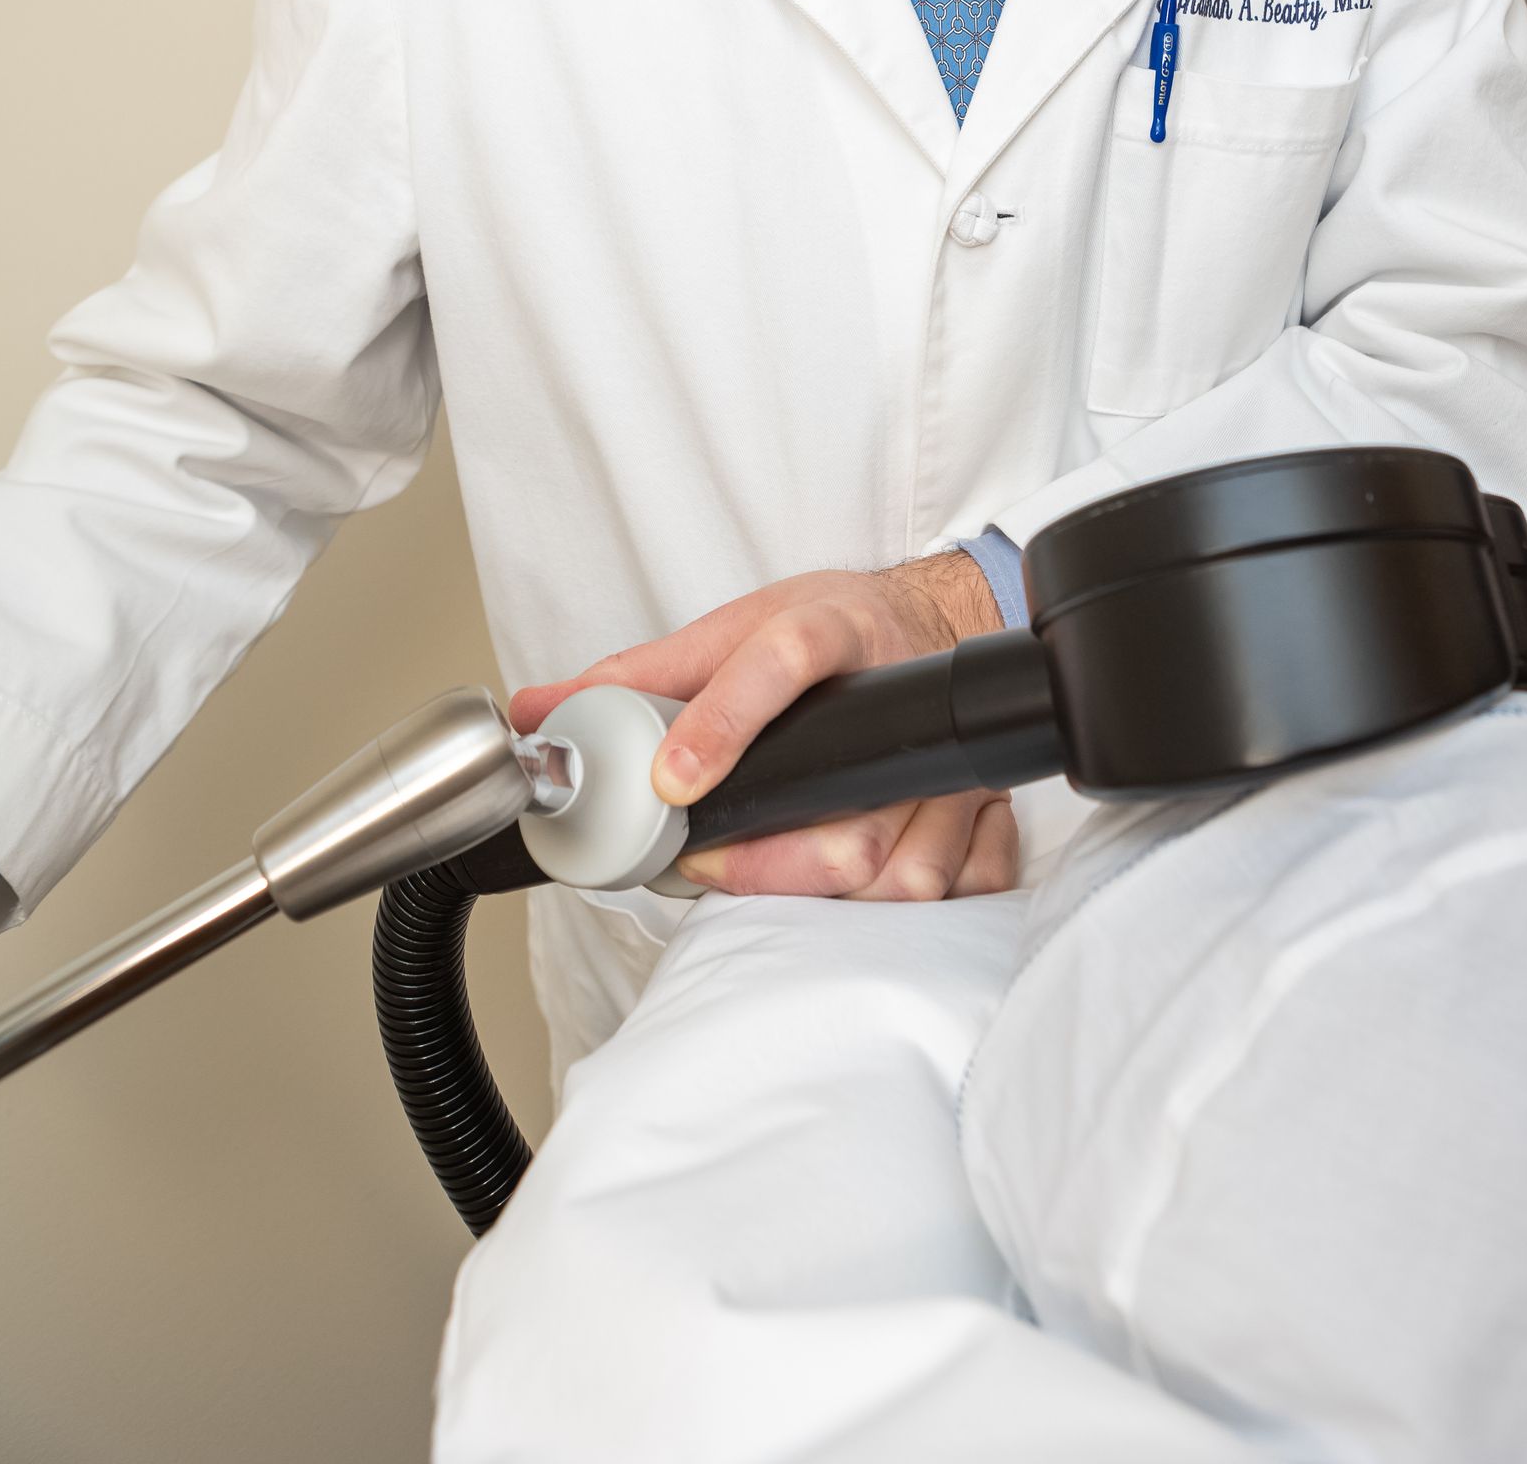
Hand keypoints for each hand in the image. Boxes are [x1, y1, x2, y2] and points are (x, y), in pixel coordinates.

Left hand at [509, 553, 1019, 901]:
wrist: (937, 616)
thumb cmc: (835, 628)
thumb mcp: (735, 626)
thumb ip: (639, 675)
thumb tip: (542, 710)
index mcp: (833, 628)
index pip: (782, 660)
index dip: (726, 720)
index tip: (672, 777)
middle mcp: (898, 695)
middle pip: (853, 819)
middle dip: (769, 865)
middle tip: (704, 865)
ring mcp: (948, 762)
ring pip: (904, 872)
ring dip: (827, 899)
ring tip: (770, 884)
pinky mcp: (984, 804)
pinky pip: (962, 885)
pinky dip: (911, 908)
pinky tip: (863, 895)